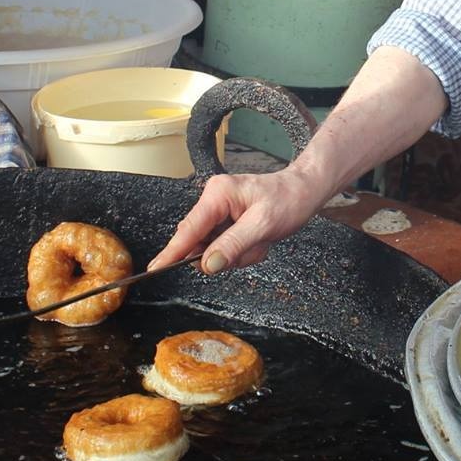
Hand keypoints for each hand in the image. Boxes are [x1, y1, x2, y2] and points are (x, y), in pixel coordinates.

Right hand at [148, 168, 335, 274]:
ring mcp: (219, 211)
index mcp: (217, 194)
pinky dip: (243, 251)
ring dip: (238, 253)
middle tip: (253, 246)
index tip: (155, 268)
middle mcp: (214, 200)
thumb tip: (207, 264)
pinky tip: (258, 241)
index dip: (173, 251)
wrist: (304, 191)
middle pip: (200, 242)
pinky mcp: (226, 221)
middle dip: (227, 253)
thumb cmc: (287, 200)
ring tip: (260, 241)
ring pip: (214, 248)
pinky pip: (225, 247)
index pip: (189, 229)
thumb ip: (233, 245)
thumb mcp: (262, 226)